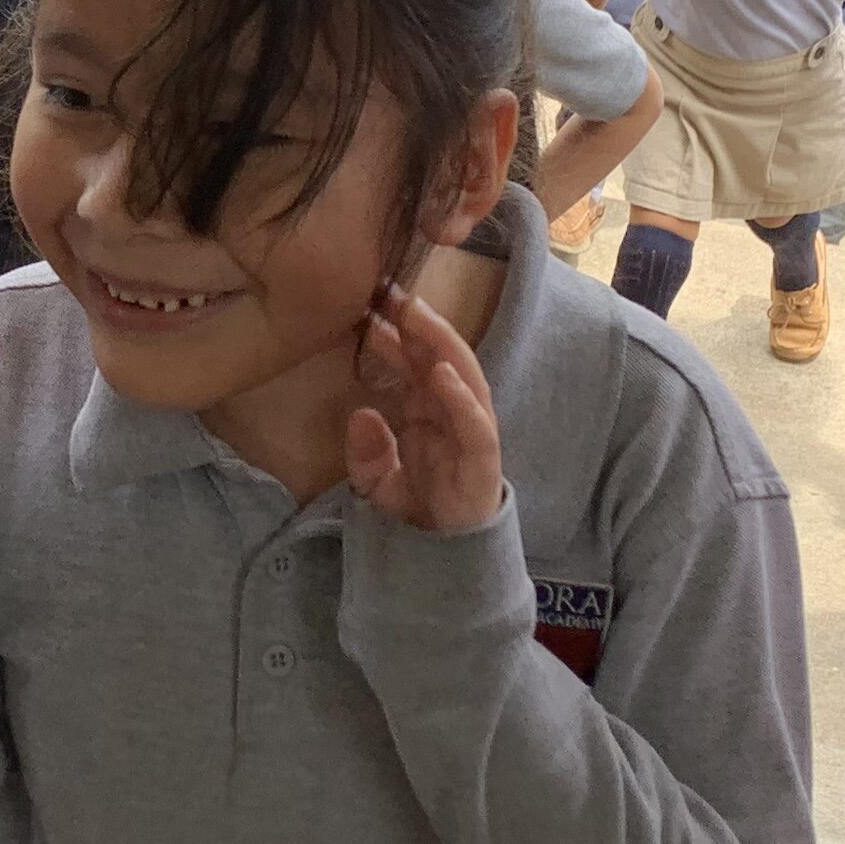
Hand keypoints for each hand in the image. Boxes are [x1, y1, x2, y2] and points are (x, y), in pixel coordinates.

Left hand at [345, 281, 504, 534]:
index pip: (410, 360)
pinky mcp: (483, 457)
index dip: (391, 331)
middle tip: (388, 290)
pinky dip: (461, 397)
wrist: (447, 554)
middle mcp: (449, 410)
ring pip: (462, 375)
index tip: (365, 302)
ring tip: (417, 315)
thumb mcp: (373, 481)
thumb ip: (364, 452)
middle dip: (416, 323)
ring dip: (441, 343)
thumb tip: (361, 413)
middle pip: (436, 356)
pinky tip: (441, 374)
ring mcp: (470, 429)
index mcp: (424, 408)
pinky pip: (475, 423)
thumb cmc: (418, 507)